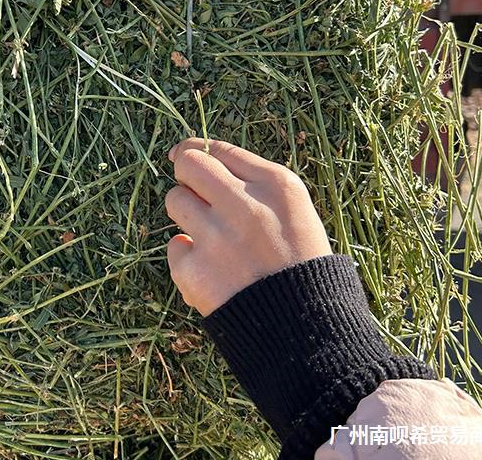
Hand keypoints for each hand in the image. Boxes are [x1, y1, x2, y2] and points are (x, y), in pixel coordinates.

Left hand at [165, 138, 331, 315]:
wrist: (307, 333)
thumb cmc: (303, 266)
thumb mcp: (297, 211)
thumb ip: (255, 182)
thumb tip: (202, 158)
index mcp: (276, 186)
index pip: (219, 149)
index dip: (197, 149)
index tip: (184, 154)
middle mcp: (245, 205)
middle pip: (189, 163)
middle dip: (186, 173)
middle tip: (194, 190)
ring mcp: (217, 238)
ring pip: (175, 200)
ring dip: (186, 214)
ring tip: (212, 236)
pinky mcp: (195, 271)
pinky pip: (174, 247)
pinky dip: (187, 258)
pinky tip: (212, 271)